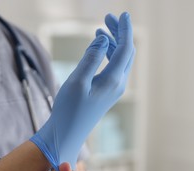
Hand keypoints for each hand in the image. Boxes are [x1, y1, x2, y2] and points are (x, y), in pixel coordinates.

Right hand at [30, 12, 134, 170]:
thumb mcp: (77, 81)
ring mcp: (114, 89)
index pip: (125, 48)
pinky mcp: (107, 92)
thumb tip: (103, 40)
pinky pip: (114, 67)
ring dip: (114, 43)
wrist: (68, 132)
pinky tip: (99, 47)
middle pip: (126, 52)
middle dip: (119, 33)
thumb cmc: (69, 109)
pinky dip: (109, 54)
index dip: (125, 30)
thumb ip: (91, 58)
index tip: (123, 14)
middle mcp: (118, 84)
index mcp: (113, 80)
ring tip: (101, 30)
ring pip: (120, 60)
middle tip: (107, 18)